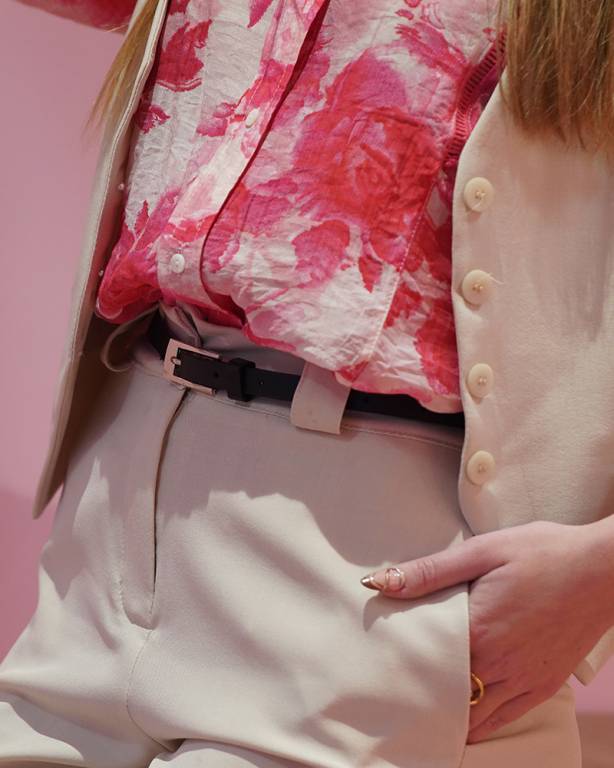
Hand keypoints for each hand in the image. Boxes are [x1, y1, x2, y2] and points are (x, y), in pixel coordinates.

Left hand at [360, 519, 613, 742]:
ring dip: (446, 709)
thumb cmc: (542, 552)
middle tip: (394, 680)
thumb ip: (428, 572)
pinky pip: (502, 719)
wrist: (602, 569)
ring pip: (472, 715)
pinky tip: (462, 710)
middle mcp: (498, 665)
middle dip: (418, 688)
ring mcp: (523, 680)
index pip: (422, 662)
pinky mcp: (542, 686)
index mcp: (477, 630)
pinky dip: (479, 721)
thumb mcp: (482, 551)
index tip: (380, 658)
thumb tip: (378, 582)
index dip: (398, 662)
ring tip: (422, 698)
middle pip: (443, 692)